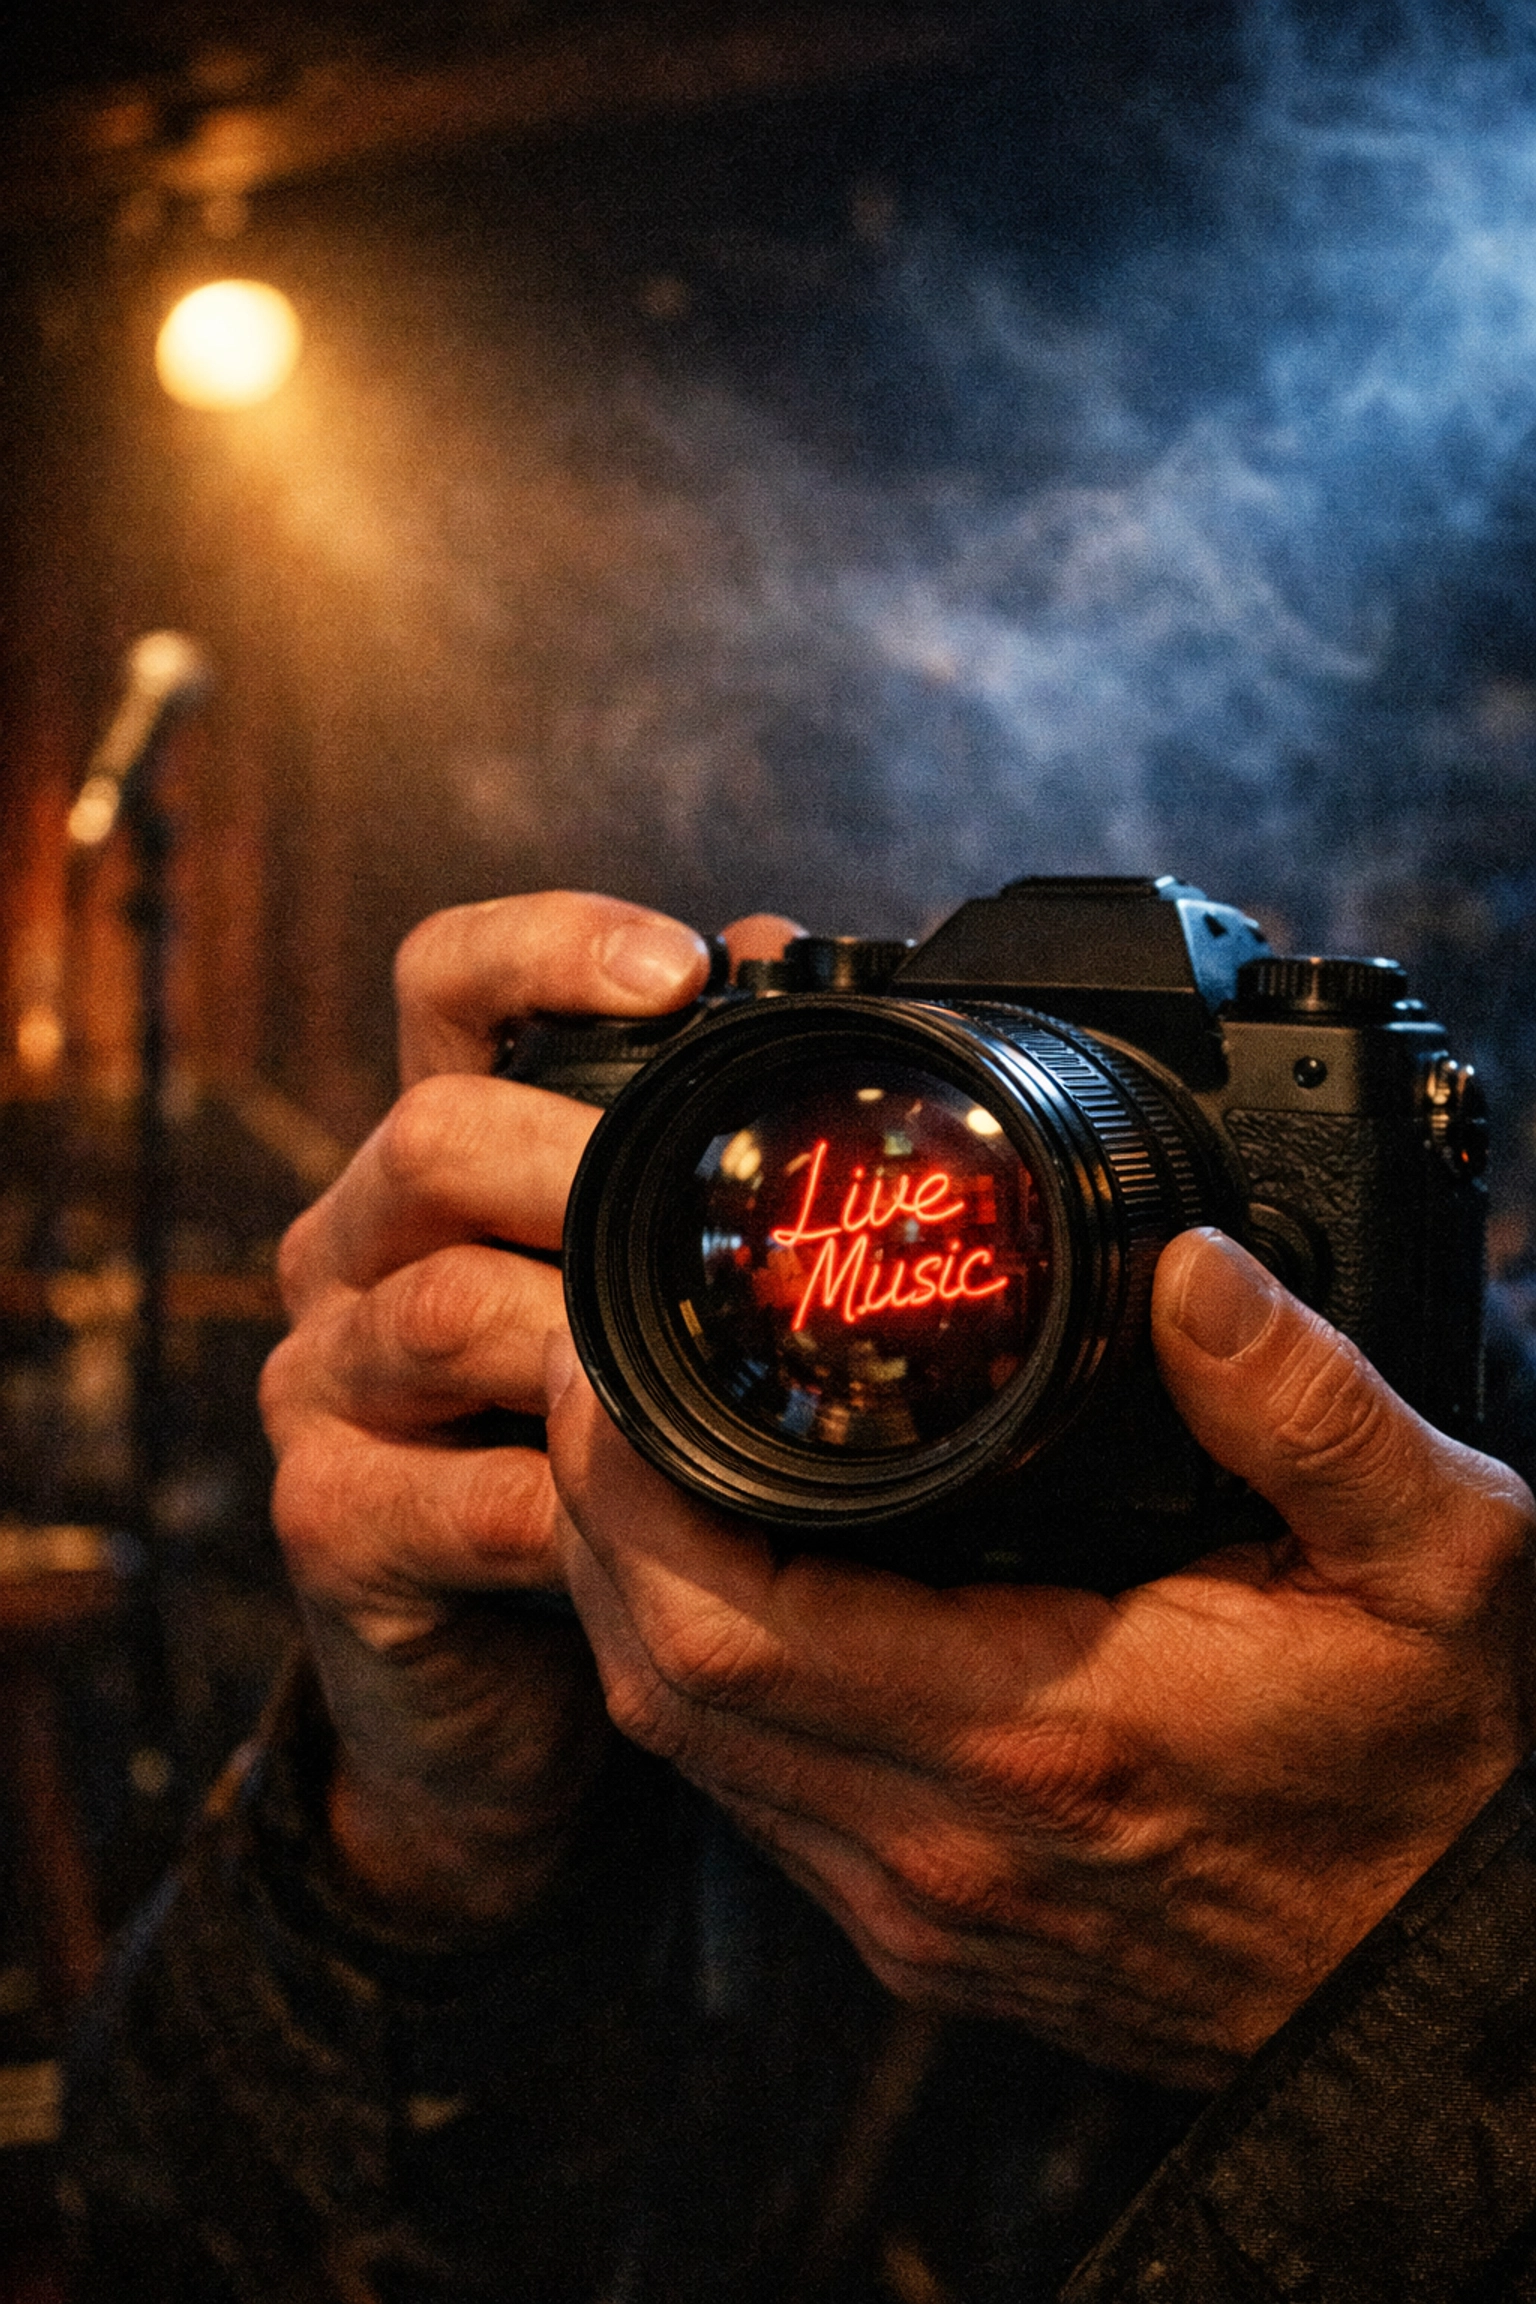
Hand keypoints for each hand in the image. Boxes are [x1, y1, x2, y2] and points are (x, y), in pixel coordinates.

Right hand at [260, 891, 722, 1930]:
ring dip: (588, 1338)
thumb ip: (681, 1154)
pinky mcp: (329, 1524)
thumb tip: (779, 961)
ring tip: (708, 1372)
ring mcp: (322, 1387)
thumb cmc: (596, 1455)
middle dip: (588, 1159)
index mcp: (436, 1164)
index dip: (545, 950)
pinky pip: (457, 1496)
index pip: (442, 988)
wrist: (505, 1680)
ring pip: (439, 1307)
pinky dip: (576, 1505)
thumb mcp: (641, 1296)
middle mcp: (352, 1250)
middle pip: (432, 1136)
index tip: (681, 971)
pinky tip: (660, 1521)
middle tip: (721, 1210)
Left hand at [546, 1226, 1535, 2085]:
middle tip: (597, 1373)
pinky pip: (747, 1794)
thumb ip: (1312, 1406)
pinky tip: (725, 1581)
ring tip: (636, 1450)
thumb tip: (1190, 1269)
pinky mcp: (922, 1934)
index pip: (731, 1621)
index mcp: (1045, 1731)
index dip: (624, 1487)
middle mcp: (946, 1840)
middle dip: (588, 1516)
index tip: (609, 1359)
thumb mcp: (1437, 1558)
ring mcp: (918, 1905)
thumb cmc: (1438, 1776)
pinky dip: (699, 1677)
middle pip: (660, 1679)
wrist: (1440, 1984)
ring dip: (628, 1597)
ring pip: (686, 1746)